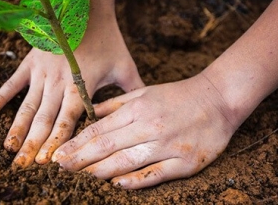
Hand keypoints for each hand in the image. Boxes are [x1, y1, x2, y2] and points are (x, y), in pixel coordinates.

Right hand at [0, 13, 143, 166]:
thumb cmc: (108, 38)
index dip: (57, 143)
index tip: (47, 162)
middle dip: (33, 144)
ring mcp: (42, 72)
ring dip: (17, 129)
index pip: (67, 122)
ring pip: (28, 107)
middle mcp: (58, 83)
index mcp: (81, 86)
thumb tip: (144, 111)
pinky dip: (1, 97)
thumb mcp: (125, 65)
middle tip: (21, 166)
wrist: (87, 7)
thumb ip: (133, 90)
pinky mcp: (31, 61)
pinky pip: (13, 82)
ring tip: (8, 149)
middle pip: (45, 120)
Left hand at [52, 74, 237, 188]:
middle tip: (60, 168)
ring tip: (81, 177)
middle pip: (107, 146)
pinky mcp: (185, 162)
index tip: (60, 153)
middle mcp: (150, 127)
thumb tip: (91, 112)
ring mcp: (167, 145)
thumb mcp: (145, 91)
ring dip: (100, 171)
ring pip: (127, 162)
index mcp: (138, 109)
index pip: (100, 129)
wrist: (218, 99)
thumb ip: (116, 103)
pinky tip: (117, 185)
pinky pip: (155, 173)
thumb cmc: (178, 95)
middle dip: (80, 159)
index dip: (77, 143)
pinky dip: (136, 181)